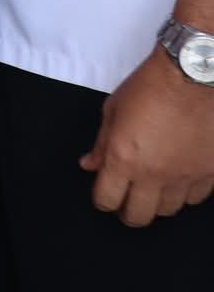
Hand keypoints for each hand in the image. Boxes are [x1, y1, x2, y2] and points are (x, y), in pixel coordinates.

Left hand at [80, 50, 213, 225]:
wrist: (193, 75)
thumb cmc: (151, 86)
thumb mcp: (113, 110)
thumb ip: (101, 143)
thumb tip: (90, 164)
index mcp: (123, 158)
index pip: (106, 199)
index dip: (102, 201)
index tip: (104, 197)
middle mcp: (154, 173)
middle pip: (138, 215)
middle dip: (128, 212)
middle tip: (127, 203)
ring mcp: (185, 176)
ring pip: (169, 210)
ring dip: (158, 203)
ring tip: (153, 190)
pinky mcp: (210, 172)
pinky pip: (195, 198)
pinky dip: (185, 194)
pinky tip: (179, 180)